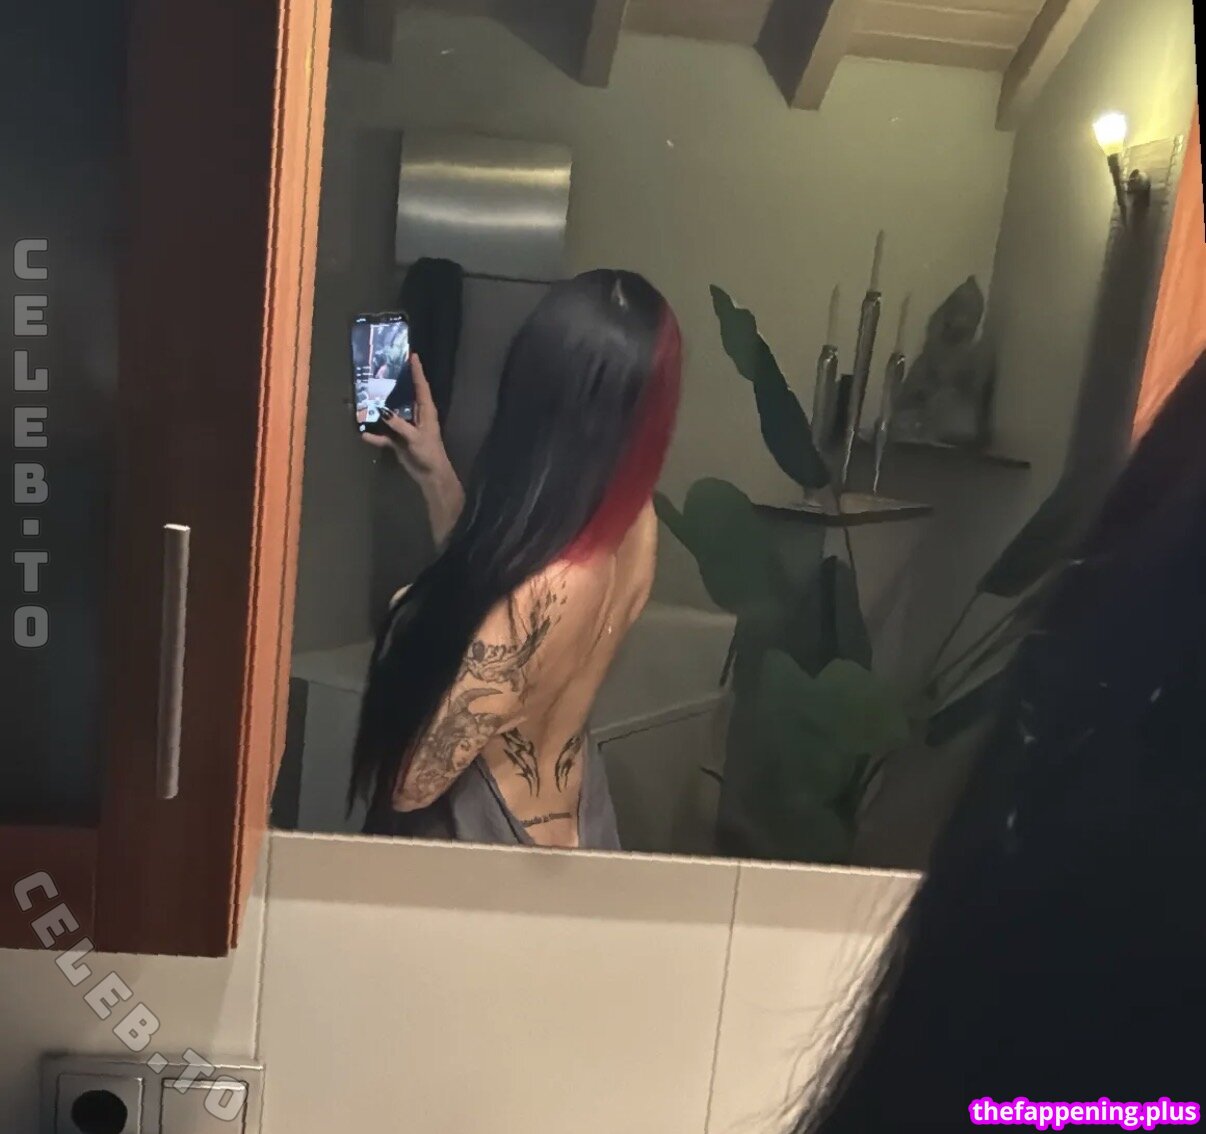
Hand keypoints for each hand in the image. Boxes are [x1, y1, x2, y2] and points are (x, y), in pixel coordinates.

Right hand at [361, 353, 448, 480]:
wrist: (430, 475)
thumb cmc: (429, 452)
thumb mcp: (415, 437)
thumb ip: (399, 424)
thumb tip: (382, 412)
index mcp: (426, 411)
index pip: (421, 386)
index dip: (417, 371)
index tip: (413, 355)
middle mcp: (416, 415)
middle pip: (405, 395)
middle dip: (396, 383)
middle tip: (383, 368)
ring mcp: (406, 427)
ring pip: (391, 414)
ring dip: (380, 408)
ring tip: (366, 395)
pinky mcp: (399, 441)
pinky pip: (384, 436)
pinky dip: (375, 436)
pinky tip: (364, 435)